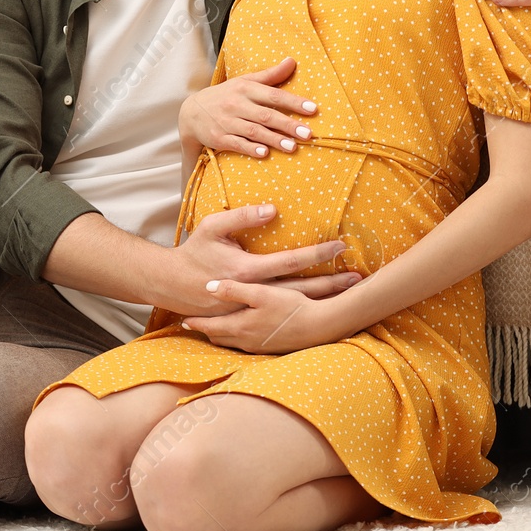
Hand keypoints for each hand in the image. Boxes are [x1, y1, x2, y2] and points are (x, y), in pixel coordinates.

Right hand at [168, 203, 346, 315]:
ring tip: (349, 295)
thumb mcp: (212, 227)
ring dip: (322, 301)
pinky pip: (282, 318)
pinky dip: (304, 314)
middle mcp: (253, 294)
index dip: (317, 254)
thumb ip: (241, 216)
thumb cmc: (194, 252)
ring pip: (294, 307)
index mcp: (246, 271)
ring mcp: (252, 311)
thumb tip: (272, 209)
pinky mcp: (249, 321)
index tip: (340, 246)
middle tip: (358, 278)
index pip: (290, 261)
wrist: (172, 285)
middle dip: (331, 284)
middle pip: (301, 290)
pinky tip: (323, 310)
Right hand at [179, 58, 316, 157]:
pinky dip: (250, 148)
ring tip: (292, 147)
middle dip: (287, 124)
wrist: (192, 112)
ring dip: (273, 139)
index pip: (273, 95)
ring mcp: (227, 122)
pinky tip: (264, 153)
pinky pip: (236, 143)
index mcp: (245, 89)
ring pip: (253, 131)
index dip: (293, 102)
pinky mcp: (219, 138)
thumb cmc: (226, 95)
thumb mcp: (244, 82)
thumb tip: (292, 61)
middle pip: (266, 115)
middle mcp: (237, 105)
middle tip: (307, 134)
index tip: (312, 109)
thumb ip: (270, 75)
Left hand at [181, 278, 351, 352]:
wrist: (319, 327)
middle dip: (206, 329)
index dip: (195, 322)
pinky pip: (244, 344)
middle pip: (217, 337)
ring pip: (230, 342)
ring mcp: (257, 347)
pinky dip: (235, 337)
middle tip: (194, 323)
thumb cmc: (290, 307)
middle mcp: (245, 340)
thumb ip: (233, 290)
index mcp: (239, 326)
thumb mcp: (260, 293)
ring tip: (213, 327)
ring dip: (220, 334)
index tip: (183, 320)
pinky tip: (240, 331)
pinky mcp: (269, 348)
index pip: (209, 327)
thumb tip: (208, 287)